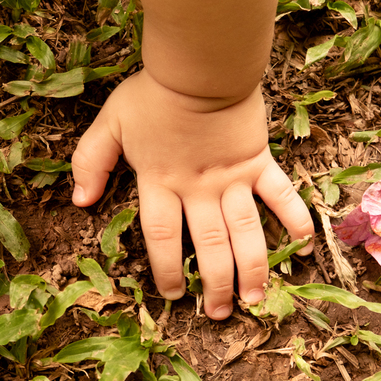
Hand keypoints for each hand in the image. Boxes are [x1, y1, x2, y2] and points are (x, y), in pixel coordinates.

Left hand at [71, 71, 313, 319]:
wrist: (201, 67)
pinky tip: (301, 244)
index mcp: (159, 183)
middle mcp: (196, 189)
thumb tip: (79, 201)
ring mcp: (231, 178)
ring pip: (244, 233)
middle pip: (206, 246)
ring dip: (251, 268)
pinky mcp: (258, 162)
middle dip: (214, 284)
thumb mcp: (110, 123)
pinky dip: (293, 218)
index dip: (166, 269)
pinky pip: (280, 195)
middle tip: (220, 313)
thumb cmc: (154, 93)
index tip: (173, 294)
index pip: (160, 238)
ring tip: (255, 299)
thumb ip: (91, 161)